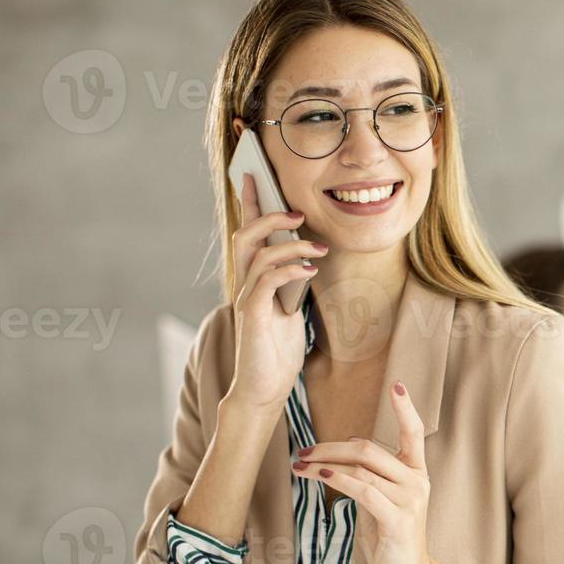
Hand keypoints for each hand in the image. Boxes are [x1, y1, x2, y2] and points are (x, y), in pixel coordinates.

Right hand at [226, 173, 325, 411]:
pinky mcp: (251, 314)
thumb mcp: (292, 311)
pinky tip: (310, 271)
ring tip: (319, 248)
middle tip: (297, 210)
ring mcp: (246, 298)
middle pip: (245, 234)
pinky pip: (267, 280)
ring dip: (290, 244)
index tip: (255, 175)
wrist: (265, 388)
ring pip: (258, 254)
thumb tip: (309, 260)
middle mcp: (244, 284)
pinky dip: (290, 270)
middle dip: (267, 213)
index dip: (250, 203)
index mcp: (253, 280)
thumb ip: (294, 285)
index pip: (248, 234)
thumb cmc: (279, 351)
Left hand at [291, 379, 441, 563]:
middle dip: (330, 446)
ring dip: (324, 463)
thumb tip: (350, 445)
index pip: (415, 432)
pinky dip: (338, 479)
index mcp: (415, 472)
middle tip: (302, 451)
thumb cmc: (391, 539)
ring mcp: (409, 499)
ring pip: (362, 467)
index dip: (405, 408)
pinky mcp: (398, 518)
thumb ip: (371, 474)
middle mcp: (416, 481)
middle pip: (370, 448)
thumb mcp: (381, 501)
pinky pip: (363, 490)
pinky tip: (319, 475)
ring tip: (299, 465)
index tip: (397, 385)